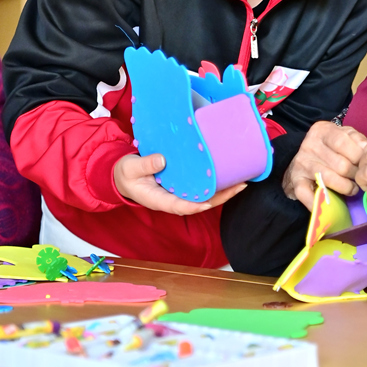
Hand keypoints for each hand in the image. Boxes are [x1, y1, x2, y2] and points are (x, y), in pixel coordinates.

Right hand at [114, 153, 245, 214]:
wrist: (124, 175)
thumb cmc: (126, 174)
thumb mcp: (130, 168)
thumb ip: (145, 165)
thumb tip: (162, 160)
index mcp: (160, 200)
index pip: (181, 206)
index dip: (196, 205)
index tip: (210, 201)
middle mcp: (174, 199)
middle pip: (201, 203)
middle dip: (221, 196)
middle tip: (241, 185)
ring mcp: (180, 193)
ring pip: (205, 195)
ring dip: (224, 189)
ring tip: (243, 179)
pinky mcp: (183, 184)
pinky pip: (202, 186)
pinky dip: (215, 181)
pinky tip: (229, 173)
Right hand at [282, 121, 366, 209]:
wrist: (305, 159)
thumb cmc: (331, 148)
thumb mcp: (344, 136)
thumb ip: (356, 139)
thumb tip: (366, 149)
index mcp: (322, 131)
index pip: (342, 142)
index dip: (358, 156)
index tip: (365, 164)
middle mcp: (309, 145)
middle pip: (340, 164)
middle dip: (355, 174)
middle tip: (360, 178)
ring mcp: (301, 163)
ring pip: (329, 179)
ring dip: (346, 188)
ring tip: (352, 189)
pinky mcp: (296, 181)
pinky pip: (307, 194)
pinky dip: (320, 202)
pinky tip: (331, 205)